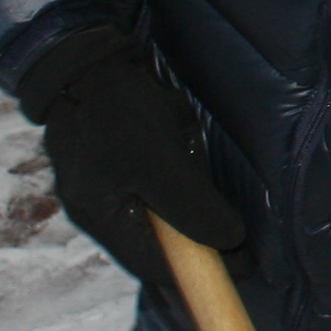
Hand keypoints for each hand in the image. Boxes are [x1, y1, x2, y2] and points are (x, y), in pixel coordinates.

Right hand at [13, 26, 245, 296]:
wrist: (87, 57)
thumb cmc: (119, 113)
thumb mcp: (161, 166)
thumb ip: (192, 209)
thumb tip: (228, 243)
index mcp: (102, 218)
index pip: (155, 268)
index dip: (201, 274)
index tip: (244, 265)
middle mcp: (98, 210)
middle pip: (156, 245)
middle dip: (196, 236)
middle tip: (237, 229)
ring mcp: (102, 186)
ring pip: (158, 214)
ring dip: (187, 201)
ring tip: (201, 173)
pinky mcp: (113, 162)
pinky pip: (153, 184)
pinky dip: (177, 176)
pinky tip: (183, 147)